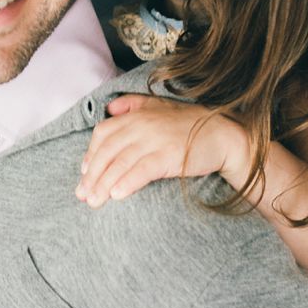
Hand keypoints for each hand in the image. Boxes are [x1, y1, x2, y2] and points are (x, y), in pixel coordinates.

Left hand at [76, 95, 247, 208]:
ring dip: (103, 185)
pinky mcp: (169, 155)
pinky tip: (117, 195)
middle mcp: (143, 125)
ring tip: (94, 202)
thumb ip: (135, 105)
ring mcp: (156, 140)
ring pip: (120, 164)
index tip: (84, 174)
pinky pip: (141, 171)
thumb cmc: (193, 125)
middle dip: (92, 176)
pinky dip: (126, 183)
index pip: (103, 133)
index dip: (90, 154)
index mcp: (138, 115)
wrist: (224, 135)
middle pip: (107, 151)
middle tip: (83, 196)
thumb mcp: (162, 108)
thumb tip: (111, 108)